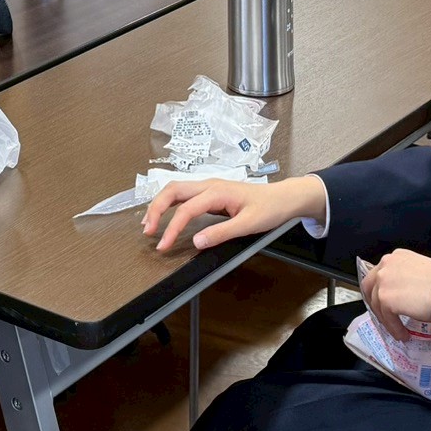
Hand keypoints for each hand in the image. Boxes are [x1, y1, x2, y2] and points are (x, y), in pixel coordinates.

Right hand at [144, 174, 325, 251]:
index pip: (186, 209)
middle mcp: (208, 185)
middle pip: (172, 190)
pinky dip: (169, 204)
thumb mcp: (248, 224)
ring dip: (159, 204)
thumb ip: (222, 233)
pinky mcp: (209, 192)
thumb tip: (196, 241)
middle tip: (147, 231)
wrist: (283, 198)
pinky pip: (183, 194)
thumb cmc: (269, 209)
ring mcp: (208, 187)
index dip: (172, 228)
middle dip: (156, 209)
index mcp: (217, 192)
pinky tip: (164, 215)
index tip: (164, 245)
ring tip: (148, 224)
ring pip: (175, 190)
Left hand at [358, 249, 430, 344]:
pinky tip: (403, 334)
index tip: (384, 301)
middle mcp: (387, 265)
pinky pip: (386, 318)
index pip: (380, 273)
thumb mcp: (422, 272)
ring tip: (399, 330)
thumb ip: (407, 278)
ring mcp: (384, 280)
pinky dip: (394, 328)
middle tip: (383, 316)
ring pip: (378, 305)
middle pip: (370, 286)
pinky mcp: (386, 298)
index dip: (380, 290)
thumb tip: (403, 294)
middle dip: (375, 303)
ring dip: (388, 320)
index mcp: (397, 257)